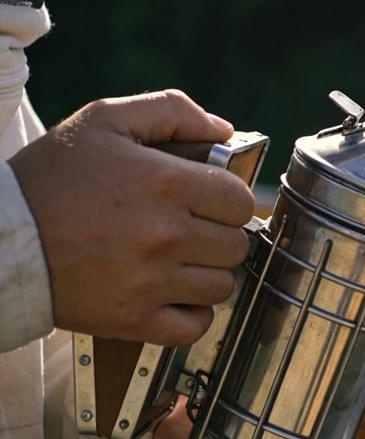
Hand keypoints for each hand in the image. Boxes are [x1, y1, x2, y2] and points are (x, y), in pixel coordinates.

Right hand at [9, 90, 256, 345]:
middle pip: (236, 245)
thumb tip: (223, 129)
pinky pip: (195, 327)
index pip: (240, 201)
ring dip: (207, 273)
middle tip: (189, 229)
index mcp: (165, 183)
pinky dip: (192, 314)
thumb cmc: (50, 177)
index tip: (206, 201)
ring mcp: (150, 282)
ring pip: (222, 286)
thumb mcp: (104, 121)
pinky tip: (172, 294)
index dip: (227, 199)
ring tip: (177, 261)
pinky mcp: (132, 320)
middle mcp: (165, 235)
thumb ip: (171, 111)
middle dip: (218, 235)